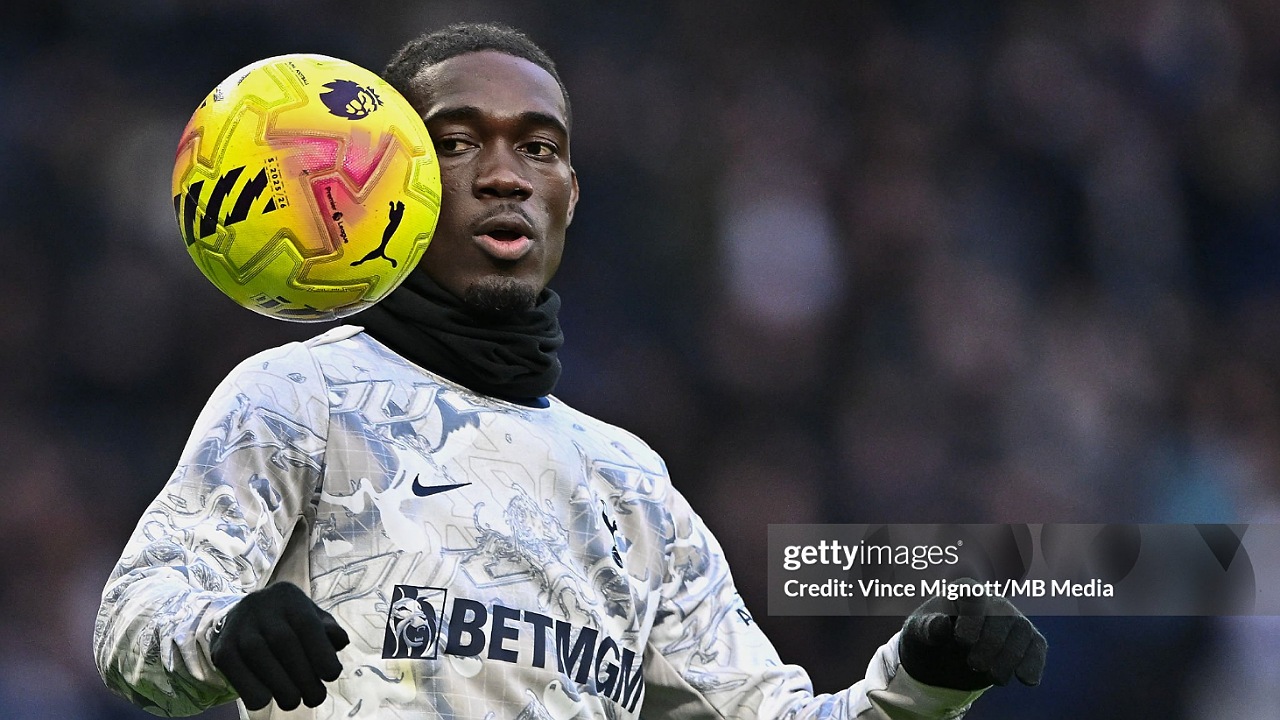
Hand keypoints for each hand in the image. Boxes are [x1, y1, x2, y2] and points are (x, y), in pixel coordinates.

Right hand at [210, 582, 350, 710]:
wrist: (242, 618)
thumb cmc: (288, 624)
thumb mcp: (311, 618)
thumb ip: (329, 630)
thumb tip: (340, 642)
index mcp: (289, 597)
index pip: (307, 624)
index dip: (321, 653)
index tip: (331, 675)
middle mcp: (261, 606)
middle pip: (284, 642)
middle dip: (303, 676)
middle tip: (315, 698)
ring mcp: (238, 626)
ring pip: (259, 655)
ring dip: (280, 686)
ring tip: (294, 701)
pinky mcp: (222, 647)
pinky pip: (236, 670)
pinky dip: (252, 689)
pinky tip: (267, 698)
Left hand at [899, 580, 1046, 689]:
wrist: (944, 654)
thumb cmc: (931, 636)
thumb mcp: (919, 633)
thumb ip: (928, 628)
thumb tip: (941, 624)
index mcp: (964, 590)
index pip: (974, 594)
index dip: (972, 617)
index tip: (961, 640)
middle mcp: (993, 599)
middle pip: (1002, 615)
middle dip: (990, 644)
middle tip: (974, 664)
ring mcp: (1012, 618)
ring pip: (1022, 631)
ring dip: (1009, 658)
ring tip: (993, 677)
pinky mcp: (1026, 639)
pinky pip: (1037, 645)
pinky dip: (1034, 663)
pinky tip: (1026, 680)